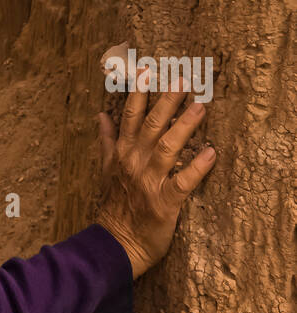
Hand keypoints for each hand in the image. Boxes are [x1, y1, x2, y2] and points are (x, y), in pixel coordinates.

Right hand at [94, 72, 215, 278]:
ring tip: (200, 107)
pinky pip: (183, 182)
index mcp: (122, 152)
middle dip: (166, 101)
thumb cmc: (115, 204)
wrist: (116, 242)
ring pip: (167, 147)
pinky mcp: (165, 202)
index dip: (138, 93)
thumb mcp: (106, 168)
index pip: (130, 116)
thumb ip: (107, 140)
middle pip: (151, 124)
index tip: (148, 71)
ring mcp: (150, 181)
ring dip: (184, 126)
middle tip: (181, 79)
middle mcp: (135, 162)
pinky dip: (197, 168)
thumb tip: (101, 114)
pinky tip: (212, 153)